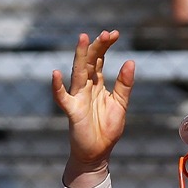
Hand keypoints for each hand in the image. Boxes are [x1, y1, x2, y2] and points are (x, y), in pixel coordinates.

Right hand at [52, 30, 133, 174]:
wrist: (97, 153)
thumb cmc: (107, 129)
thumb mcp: (120, 104)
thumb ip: (124, 84)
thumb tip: (130, 61)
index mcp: (97, 84)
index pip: (100, 59)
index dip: (106, 46)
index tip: (115, 33)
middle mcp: (86, 87)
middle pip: (89, 61)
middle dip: (97, 46)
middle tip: (106, 33)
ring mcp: (77, 97)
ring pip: (77, 72)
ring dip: (80, 55)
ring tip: (83, 38)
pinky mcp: (72, 110)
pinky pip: (62, 97)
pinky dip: (57, 86)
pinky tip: (56, 74)